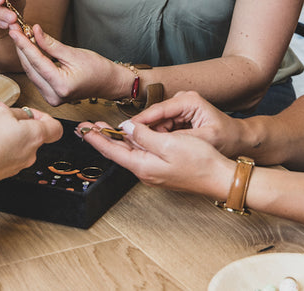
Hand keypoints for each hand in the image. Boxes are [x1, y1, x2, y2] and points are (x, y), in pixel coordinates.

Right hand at [0, 102, 62, 185]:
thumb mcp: (0, 112)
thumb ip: (12, 111)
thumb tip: (13, 113)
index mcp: (36, 135)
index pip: (55, 127)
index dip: (44, 116)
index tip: (29, 112)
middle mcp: (31, 153)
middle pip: (33, 134)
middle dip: (18, 123)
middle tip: (3, 117)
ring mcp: (19, 164)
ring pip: (18, 144)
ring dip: (7, 135)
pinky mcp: (6, 171)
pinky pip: (7, 155)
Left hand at [10, 23, 128, 105]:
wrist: (108, 83)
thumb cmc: (97, 69)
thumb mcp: (74, 53)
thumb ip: (51, 44)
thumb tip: (35, 31)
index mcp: (61, 85)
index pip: (37, 62)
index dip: (24, 44)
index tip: (15, 31)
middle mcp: (53, 95)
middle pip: (30, 68)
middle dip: (22, 48)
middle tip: (15, 30)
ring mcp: (51, 98)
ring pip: (31, 72)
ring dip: (25, 54)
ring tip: (21, 36)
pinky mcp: (50, 96)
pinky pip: (36, 76)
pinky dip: (32, 62)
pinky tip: (29, 49)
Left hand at [78, 117, 232, 198]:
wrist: (220, 178)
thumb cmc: (199, 162)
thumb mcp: (169, 144)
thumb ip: (144, 136)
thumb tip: (126, 128)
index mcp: (143, 167)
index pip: (112, 151)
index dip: (96, 139)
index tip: (83, 129)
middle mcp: (145, 172)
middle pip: (118, 152)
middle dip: (102, 138)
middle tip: (87, 126)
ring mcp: (154, 172)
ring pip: (129, 153)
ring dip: (116, 140)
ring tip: (102, 128)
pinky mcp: (162, 170)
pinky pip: (141, 155)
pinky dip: (132, 143)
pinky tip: (131, 136)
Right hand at [131, 91, 249, 157]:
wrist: (239, 141)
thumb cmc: (226, 138)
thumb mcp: (202, 139)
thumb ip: (175, 137)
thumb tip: (151, 137)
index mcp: (188, 100)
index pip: (157, 110)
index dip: (140, 122)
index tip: (123, 130)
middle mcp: (182, 100)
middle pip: (155, 116)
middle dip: (143, 130)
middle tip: (126, 142)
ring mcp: (180, 108)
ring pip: (157, 123)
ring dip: (150, 135)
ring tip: (141, 148)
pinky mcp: (179, 117)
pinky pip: (163, 127)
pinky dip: (158, 137)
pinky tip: (154, 147)